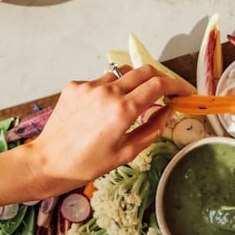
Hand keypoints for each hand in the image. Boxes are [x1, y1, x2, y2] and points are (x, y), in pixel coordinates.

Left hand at [20, 65, 192, 192]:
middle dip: (160, 78)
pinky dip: (109, 91)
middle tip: (166, 91)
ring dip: (132, 85)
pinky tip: (101, 111)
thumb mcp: (127, 152)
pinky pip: (101, 81)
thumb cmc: (88, 164)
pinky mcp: (75, 86)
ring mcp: (89, 86)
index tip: (185, 91)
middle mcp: (107, 92)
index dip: (177, 85)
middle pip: (144, 71)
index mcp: (122, 110)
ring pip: (122, 74)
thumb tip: (169, 110)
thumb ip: (153, 128)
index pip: (159, 84)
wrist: (48, 162)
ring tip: (128, 106)